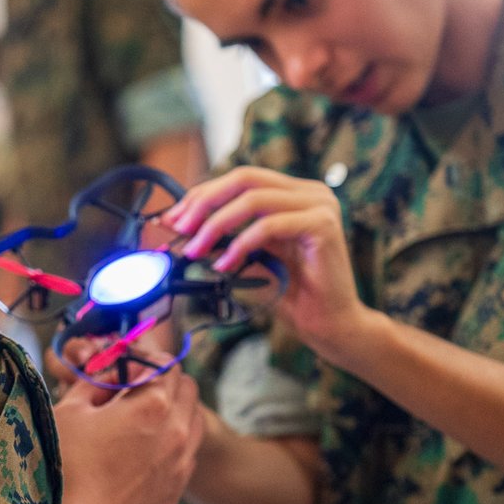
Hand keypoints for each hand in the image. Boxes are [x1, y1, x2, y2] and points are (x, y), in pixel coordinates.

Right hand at [53, 361, 202, 503]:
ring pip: (194, 418)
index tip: (125, 366)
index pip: (164, 362)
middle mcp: (176, 430)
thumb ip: (96, 381)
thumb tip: (111, 372)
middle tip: (133, 389)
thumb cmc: (65, 467)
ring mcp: (181, 462)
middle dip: (163, 380)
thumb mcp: (71, 411)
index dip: (143, 358)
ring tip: (143, 419)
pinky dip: (174, 441)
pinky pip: (187, 452)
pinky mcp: (177, 489)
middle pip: (187, 386)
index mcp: (152, 403)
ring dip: (175, 409)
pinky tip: (145, 450)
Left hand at [161, 166, 371, 361]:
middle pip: (244, 179)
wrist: (331, 324)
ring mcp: (320, 205)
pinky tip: (223, 264)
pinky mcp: (323, 225)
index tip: (172, 218)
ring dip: (216, 224)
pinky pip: (269, 225)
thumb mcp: (249, 256)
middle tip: (178, 228)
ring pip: (253, 199)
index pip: (240, 179)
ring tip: (195, 250)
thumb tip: (178, 224)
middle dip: (204, 202)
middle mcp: (310, 192)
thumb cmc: (293, 293)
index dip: (202, 194)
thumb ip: (224, 236)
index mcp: (294, 194)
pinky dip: (240, 244)